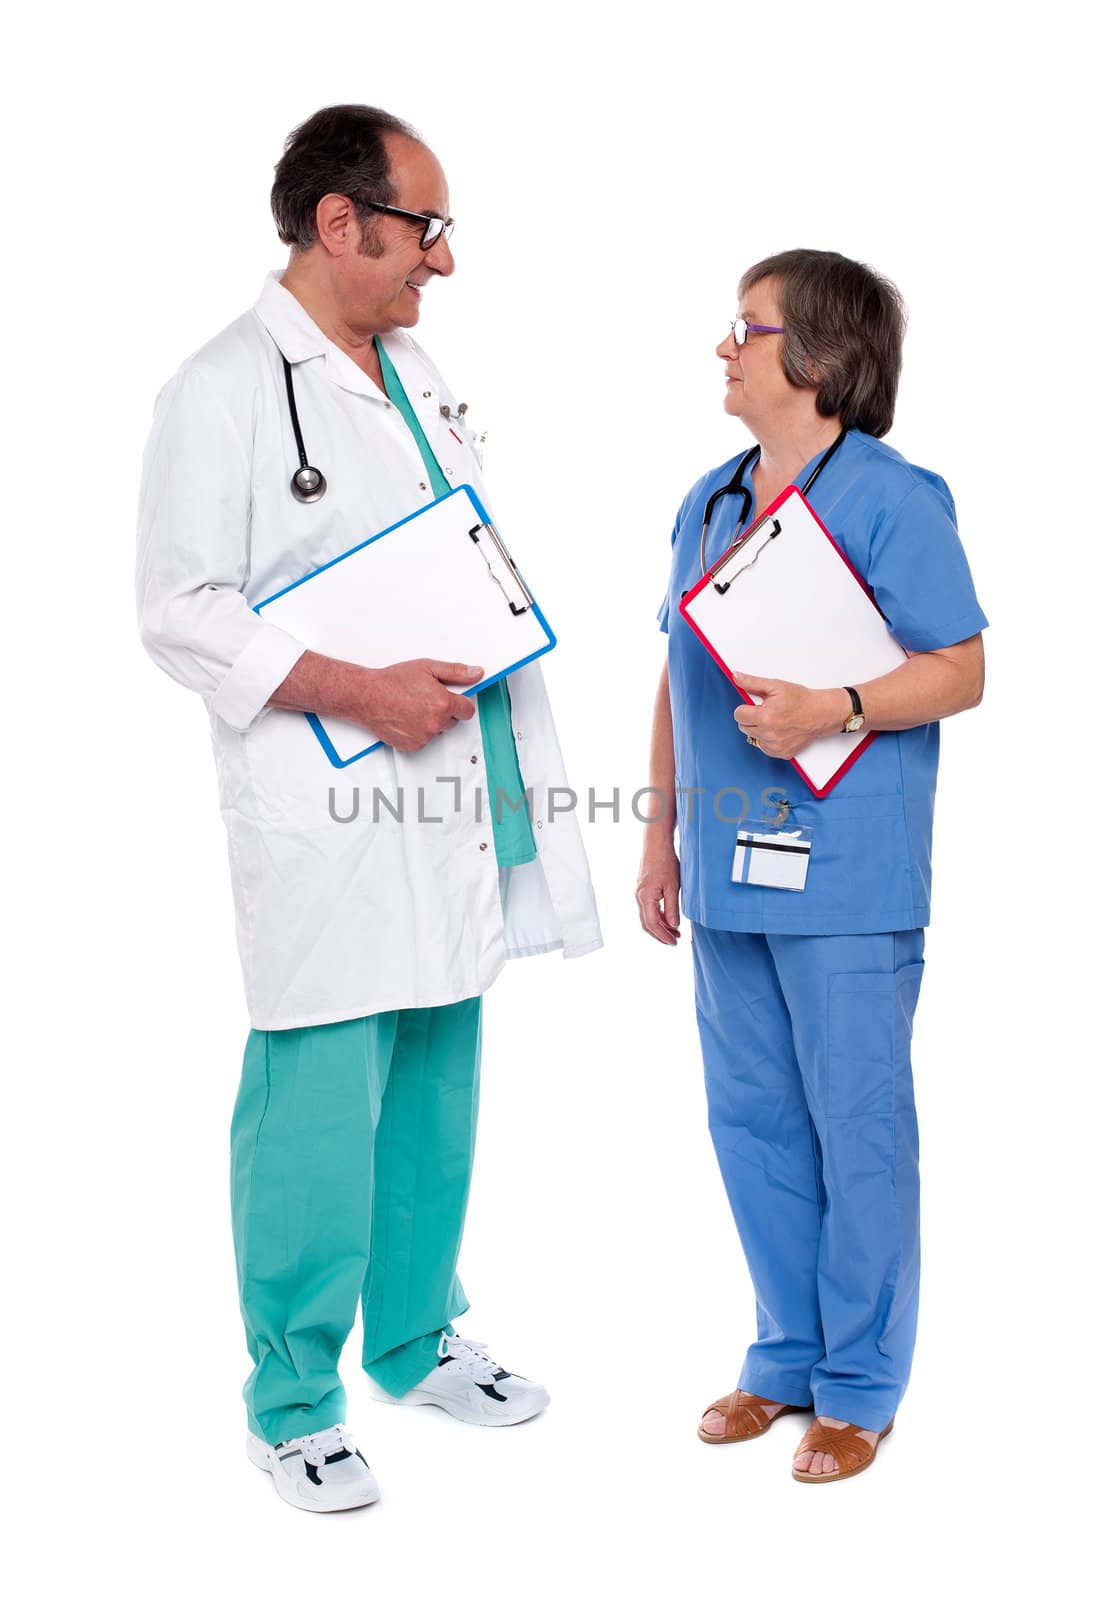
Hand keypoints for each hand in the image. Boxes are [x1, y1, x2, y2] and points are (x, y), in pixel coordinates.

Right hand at [350, 659, 483, 752]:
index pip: (468, 710)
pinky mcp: (413, 746)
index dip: (461, 703)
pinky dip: (418, 731)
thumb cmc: (392, 682)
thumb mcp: (427, 668)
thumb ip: (456, 672)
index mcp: (443, 704)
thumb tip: (476, 673)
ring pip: (438, 730)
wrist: (367, 697)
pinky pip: (424, 739)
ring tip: (413, 707)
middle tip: (426, 699)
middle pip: (453, 721)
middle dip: (444, 711)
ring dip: (431, 722)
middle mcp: (436, 723)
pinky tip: (407, 718)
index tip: (454, 698)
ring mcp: (424, 737)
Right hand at [636, 843, 681, 945]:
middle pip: (647, 924)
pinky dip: (658, 917)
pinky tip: (669, 918)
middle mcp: (639, 897)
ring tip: (675, 931)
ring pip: (647, 917)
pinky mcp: (643, 890)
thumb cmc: (665, 862)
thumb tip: (674, 926)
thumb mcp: (673, 887)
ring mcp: (639, 893)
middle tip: (675, 941)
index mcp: (645, 898)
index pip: (653, 924)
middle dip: (660, 935)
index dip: (663, 936)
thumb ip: (672, 908)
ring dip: (660, 927)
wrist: (656, 844)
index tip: (674, 942)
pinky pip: (648, 909)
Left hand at [731, 672, 846, 760]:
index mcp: (765, 717)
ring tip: (775, 721)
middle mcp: (769, 734)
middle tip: (767, 711)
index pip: (738, 715)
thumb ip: (752, 683)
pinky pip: (764, 747)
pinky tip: (779, 731)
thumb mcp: (775, 686)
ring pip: (753, 737)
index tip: (755, 706)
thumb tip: (736, 677)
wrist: (821, 713)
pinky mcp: (781, 753)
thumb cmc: (801, 700)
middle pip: (743, 727)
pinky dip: (768, 740)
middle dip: (752, 718)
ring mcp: (775, 746)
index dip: (746, 708)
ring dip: (759, 729)